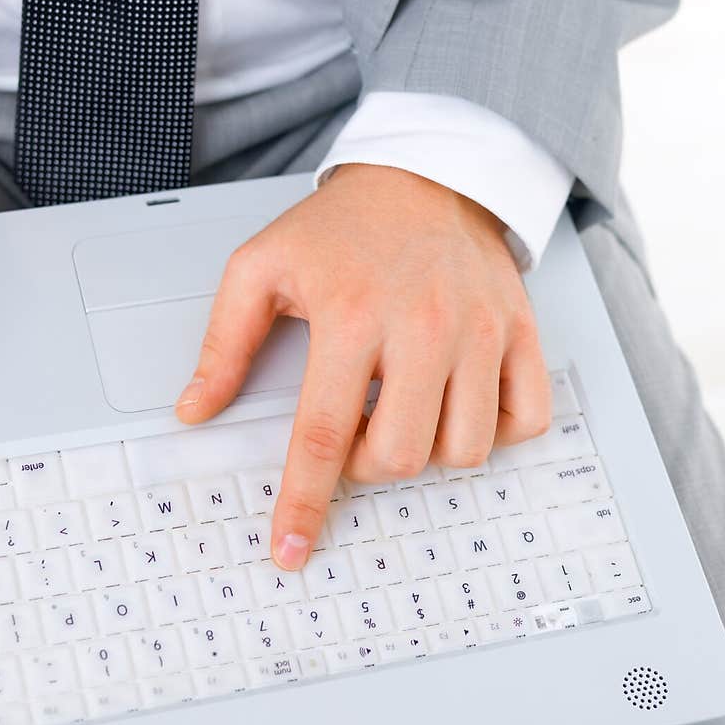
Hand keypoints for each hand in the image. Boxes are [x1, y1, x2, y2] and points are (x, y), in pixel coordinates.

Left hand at [176, 164, 551, 569]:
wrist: (427, 174)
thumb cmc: (343, 226)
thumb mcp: (262, 265)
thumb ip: (225, 343)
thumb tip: (196, 410)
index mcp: (349, 313)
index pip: (321, 435)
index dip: (302, 504)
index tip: (290, 550)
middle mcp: (422, 325)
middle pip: (400, 455)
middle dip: (367, 465)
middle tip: (357, 428)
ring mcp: (480, 331)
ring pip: (465, 449)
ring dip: (428, 452)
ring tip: (407, 411)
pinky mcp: (521, 331)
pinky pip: (528, 419)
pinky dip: (496, 433)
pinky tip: (462, 406)